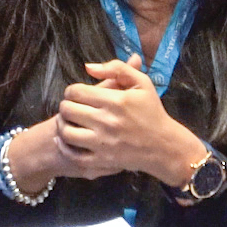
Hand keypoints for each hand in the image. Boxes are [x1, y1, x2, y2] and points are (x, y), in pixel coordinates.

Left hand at [55, 56, 200, 187]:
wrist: (164, 146)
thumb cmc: (152, 111)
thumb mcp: (142, 83)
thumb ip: (116, 68)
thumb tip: (87, 67)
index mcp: (116, 101)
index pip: (75, 92)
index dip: (71, 91)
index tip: (77, 94)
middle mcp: (107, 122)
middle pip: (67, 110)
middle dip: (66, 105)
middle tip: (72, 107)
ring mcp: (103, 143)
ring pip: (66, 132)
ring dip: (62, 125)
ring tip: (68, 122)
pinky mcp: (102, 160)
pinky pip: (73, 154)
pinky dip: (63, 147)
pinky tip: (64, 139)